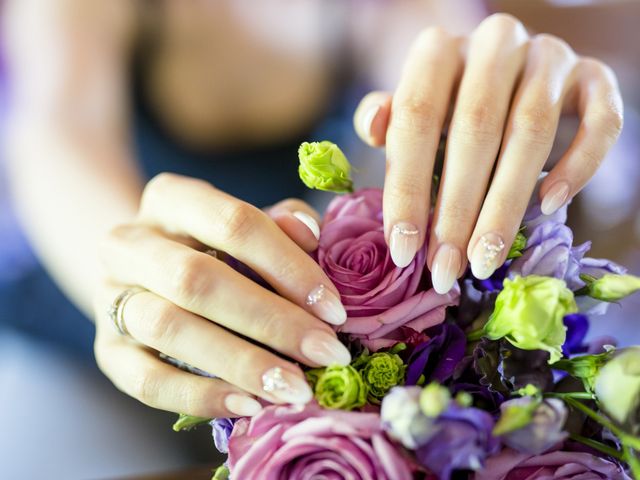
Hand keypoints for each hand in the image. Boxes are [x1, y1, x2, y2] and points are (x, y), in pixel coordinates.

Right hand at [94, 173, 349, 417]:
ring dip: (239, 362)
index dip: (288, 266)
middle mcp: (129, 243)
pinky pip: (145, 380)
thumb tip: (310, 234)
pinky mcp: (106, 351)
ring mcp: (110, 297)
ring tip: (294, 388)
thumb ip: (280, 224)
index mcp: (170, 198)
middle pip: (197, 279)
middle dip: (271, 320)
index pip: (233, 222)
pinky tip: (249, 405)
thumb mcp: (246, 226)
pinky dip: (200, 396)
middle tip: (326, 353)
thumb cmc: (213, 248)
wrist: (146, 274)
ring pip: (168, 328)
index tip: (335, 309)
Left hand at [353, 13, 622, 292]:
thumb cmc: (450, 102)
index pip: (417, 119)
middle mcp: (495, 44)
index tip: (404, 251)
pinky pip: (599, 122)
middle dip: (456, 211)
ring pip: (531, 133)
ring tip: (484, 261)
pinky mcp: (594, 76)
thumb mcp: (413, 108)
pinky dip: (577, 167)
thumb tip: (372, 127)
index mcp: (439, 50)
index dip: (407, 189)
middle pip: (474, 131)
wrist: (510, 70)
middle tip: (446, 269)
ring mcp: (549, 56)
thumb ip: (390, 118)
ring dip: (505, 206)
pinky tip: (550, 207)